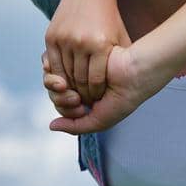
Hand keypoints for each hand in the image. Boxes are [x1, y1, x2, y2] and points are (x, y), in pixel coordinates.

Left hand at [43, 45, 161, 134]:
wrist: (133, 75)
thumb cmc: (124, 98)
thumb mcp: (100, 121)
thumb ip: (75, 127)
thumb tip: (52, 126)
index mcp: (88, 100)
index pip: (64, 108)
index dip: (65, 111)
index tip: (79, 110)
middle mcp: (82, 86)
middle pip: (57, 96)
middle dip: (62, 101)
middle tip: (77, 100)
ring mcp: (79, 72)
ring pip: (54, 83)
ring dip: (60, 91)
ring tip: (76, 93)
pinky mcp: (76, 58)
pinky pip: (56, 68)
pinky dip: (56, 77)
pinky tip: (66, 81)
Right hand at [44, 0, 129, 104]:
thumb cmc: (109, 18)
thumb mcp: (120, 37)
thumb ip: (121, 60)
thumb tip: (124, 85)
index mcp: (100, 44)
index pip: (96, 80)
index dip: (96, 94)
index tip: (98, 100)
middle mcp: (80, 42)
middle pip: (78, 79)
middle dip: (82, 94)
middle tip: (85, 102)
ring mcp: (63, 39)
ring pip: (63, 74)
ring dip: (68, 87)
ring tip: (76, 93)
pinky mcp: (51, 37)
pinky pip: (52, 64)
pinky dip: (57, 74)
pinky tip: (65, 80)